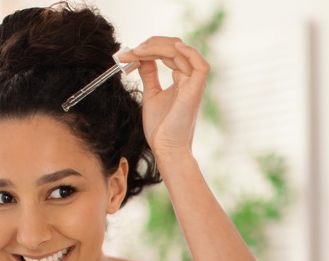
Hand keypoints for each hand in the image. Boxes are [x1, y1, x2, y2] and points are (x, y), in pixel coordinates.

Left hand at [118, 37, 208, 154]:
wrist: (166, 148)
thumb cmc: (161, 128)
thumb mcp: (151, 94)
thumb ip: (149, 75)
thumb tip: (143, 57)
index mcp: (181, 79)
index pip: (170, 52)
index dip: (150, 47)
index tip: (128, 53)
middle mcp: (190, 79)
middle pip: (176, 47)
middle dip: (151, 44)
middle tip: (130, 51)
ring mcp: (193, 84)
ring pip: (182, 52)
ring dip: (158, 46)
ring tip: (138, 51)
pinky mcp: (195, 91)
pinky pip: (200, 66)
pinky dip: (189, 53)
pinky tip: (173, 47)